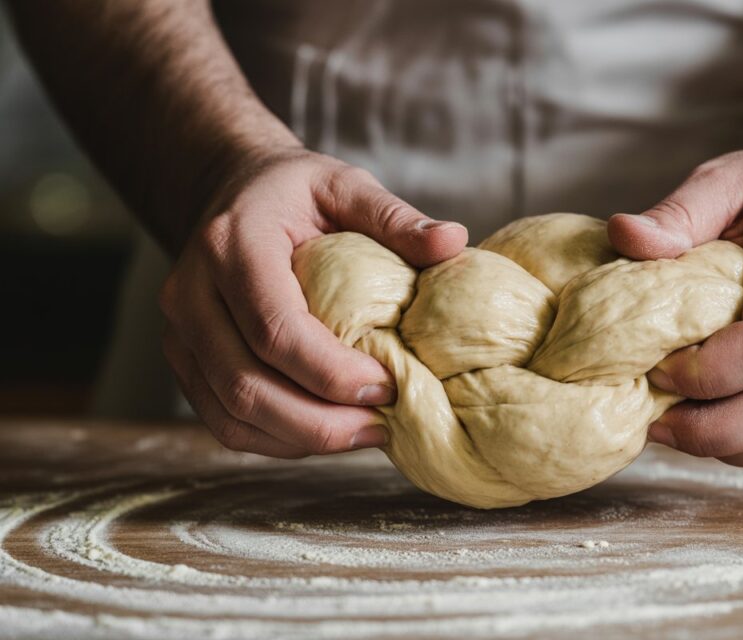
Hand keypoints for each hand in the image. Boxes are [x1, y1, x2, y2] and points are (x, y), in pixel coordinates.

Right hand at [160, 150, 467, 457]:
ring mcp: (180, 332)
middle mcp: (190, 292)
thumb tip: (453, 242)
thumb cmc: (295, 192)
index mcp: (232, 244)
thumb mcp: (345, 186)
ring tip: (364, 434)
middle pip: (245, 384)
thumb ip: (396, 217)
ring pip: (231, 415)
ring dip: (301, 439)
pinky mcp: (184, 360)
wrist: (231, 190)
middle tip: (383, 426)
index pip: (274, 328)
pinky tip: (328, 432)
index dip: (330, 372)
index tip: (388, 387)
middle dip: (320, 422)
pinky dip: (277, 440)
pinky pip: (224, 422)